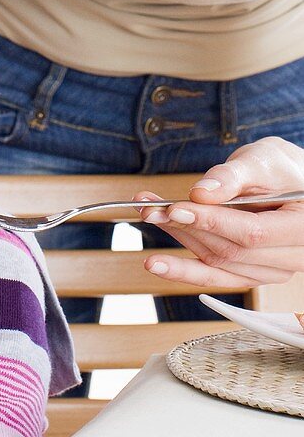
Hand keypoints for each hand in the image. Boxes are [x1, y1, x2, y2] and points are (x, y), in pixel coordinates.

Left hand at [135, 137, 303, 290]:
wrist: (291, 180)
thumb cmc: (283, 168)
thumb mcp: (263, 160)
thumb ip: (233, 177)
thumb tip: (201, 193)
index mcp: (303, 227)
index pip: (252, 233)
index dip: (211, 222)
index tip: (174, 208)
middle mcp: (293, 257)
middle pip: (231, 252)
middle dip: (185, 228)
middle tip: (150, 208)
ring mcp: (272, 270)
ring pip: (219, 264)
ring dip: (179, 241)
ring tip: (148, 216)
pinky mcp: (252, 272)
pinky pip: (217, 276)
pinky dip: (185, 269)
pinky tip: (159, 262)